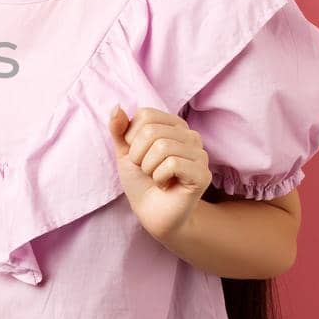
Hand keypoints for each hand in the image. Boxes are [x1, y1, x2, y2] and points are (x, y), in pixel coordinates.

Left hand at [108, 105, 209, 241]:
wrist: (150, 212)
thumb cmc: (140, 180)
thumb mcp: (124, 152)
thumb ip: (119, 129)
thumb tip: (116, 107)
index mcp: (173, 124)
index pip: (146, 115)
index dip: (132, 138)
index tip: (137, 154)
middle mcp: (191, 135)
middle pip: (152, 131)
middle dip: (138, 155)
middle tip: (146, 170)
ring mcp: (200, 154)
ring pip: (163, 147)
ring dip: (148, 168)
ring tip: (155, 177)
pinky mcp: (203, 174)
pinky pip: (173, 164)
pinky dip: (159, 177)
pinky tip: (165, 185)